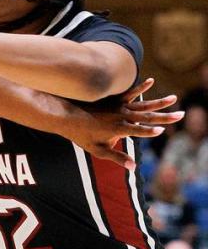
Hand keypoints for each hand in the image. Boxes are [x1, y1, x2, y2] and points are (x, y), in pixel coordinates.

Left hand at [65, 78, 183, 168]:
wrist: (67, 116)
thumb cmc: (81, 136)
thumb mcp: (98, 150)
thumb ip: (117, 157)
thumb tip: (133, 167)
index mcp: (118, 129)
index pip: (139, 131)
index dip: (150, 131)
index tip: (162, 131)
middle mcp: (121, 116)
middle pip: (147, 117)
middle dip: (165, 117)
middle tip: (181, 115)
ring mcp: (118, 107)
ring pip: (143, 104)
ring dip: (159, 102)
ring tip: (174, 98)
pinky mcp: (114, 99)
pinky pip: (129, 92)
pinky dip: (140, 86)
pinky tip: (151, 80)